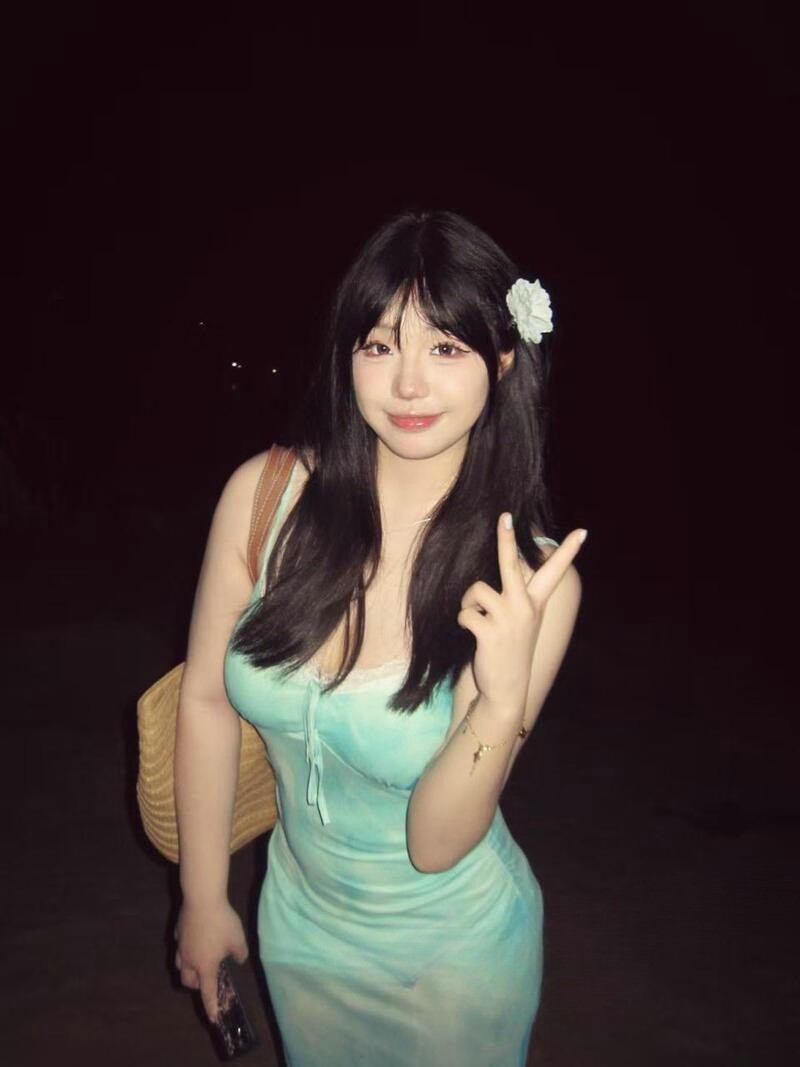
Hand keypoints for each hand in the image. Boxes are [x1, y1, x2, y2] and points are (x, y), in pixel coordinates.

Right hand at [174, 899, 248, 1023]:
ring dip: (188, 969)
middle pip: (188, 980)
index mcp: (206, 966)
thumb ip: (240, 953)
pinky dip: (186, 947)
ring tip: (197, 962)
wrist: (202, 899)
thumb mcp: (238, 939)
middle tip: (206, 980)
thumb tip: (239, 959)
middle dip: (196, 984)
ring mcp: (181, 946)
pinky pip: (180, 945)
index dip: (211, 1006)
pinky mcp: (178, 931)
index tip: (213, 1018)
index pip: (207, 992)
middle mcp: (190, 960)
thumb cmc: (222, 922)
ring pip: (180, 965)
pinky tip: (193, 938)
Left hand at [457, 515, 585, 709]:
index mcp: (536, 604)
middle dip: (506, 539)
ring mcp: (508, 619)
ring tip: (477, 617)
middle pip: (511, 565)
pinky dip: (464, 621)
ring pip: (477, 590)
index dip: (568, 551)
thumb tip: (507, 572)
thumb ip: (519, 599)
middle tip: (504, 516)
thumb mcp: (523, 623)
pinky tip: (474, 634)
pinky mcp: (489, 631)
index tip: (582, 531)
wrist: (506, 690)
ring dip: (469, 602)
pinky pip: (466, 613)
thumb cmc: (510, 651)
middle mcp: (525, 608)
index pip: (555, 573)